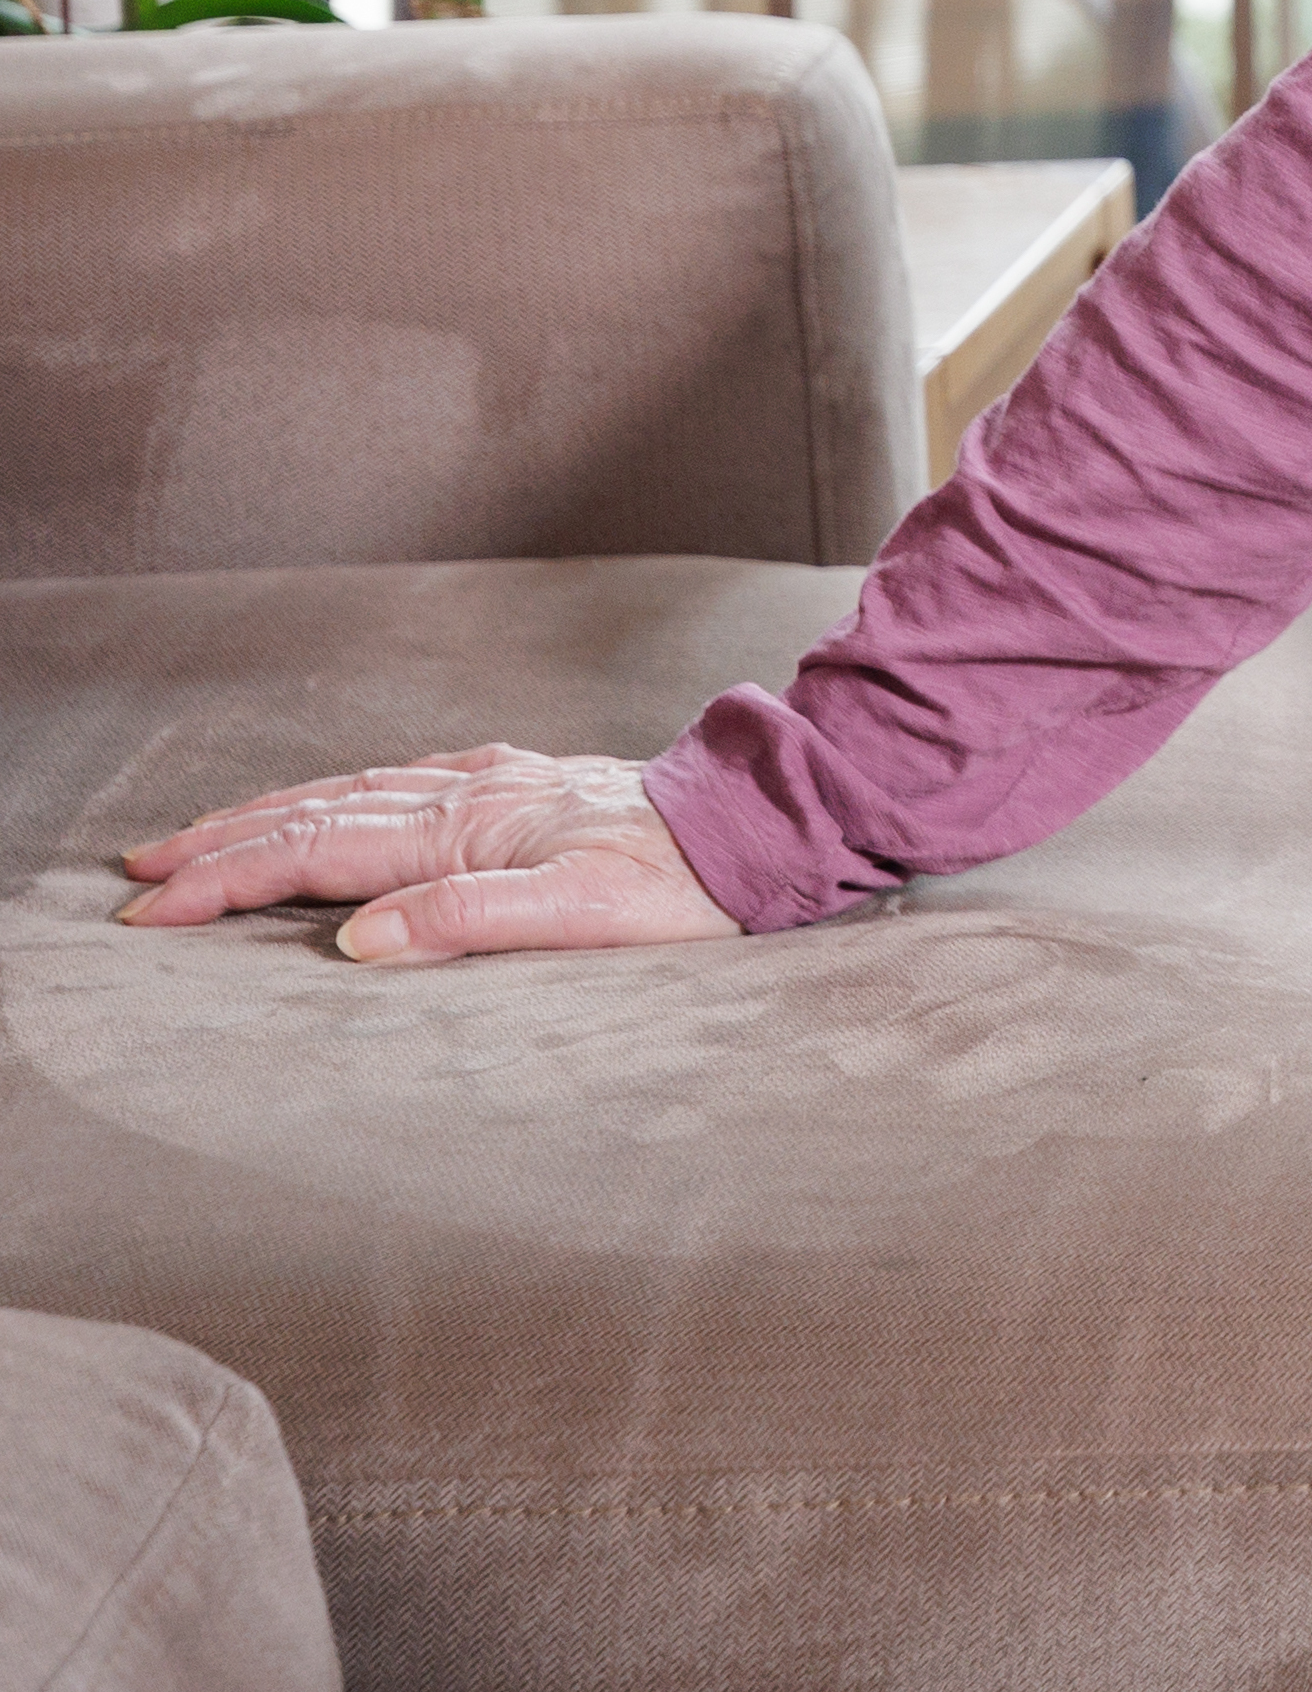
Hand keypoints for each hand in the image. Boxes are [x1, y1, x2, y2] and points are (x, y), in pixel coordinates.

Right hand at [115, 746, 736, 966]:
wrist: (757, 826)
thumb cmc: (680, 885)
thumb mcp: (579, 914)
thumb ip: (465, 920)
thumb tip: (358, 943)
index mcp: (467, 829)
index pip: (314, 855)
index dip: (226, 881)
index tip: (151, 909)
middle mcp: (469, 794)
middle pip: (316, 814)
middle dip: (222, 842)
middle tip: (140, 867)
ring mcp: (495, 782)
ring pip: (354, 793)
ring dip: (271, 815)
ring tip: (206, 836)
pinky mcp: (524, 783)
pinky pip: (404, 784)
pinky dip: (344, 796)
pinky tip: (338, 803)